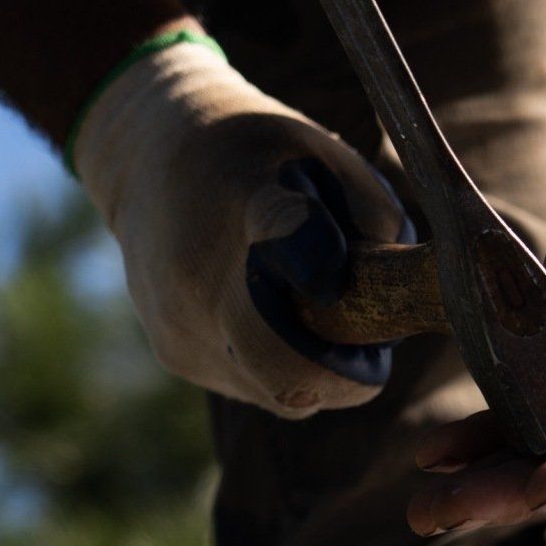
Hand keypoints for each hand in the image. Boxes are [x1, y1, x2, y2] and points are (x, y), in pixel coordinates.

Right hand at [73, 39, 408, 416]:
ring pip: (281, 391)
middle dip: (345, 370)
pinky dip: (278, 364)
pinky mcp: (175, 354)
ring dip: (315, 367)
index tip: (334, 282)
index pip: (286, 236)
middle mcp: (203, 272)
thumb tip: (398, 300)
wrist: (148, 156)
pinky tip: (269, 314)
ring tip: (309, 311)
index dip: (319, 266)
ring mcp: (182, 322)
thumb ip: (375, 220)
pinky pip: (254, 385)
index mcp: (249, 200)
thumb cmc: (260, 158)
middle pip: (287, 367)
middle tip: (364, 338)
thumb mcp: (325, 155)